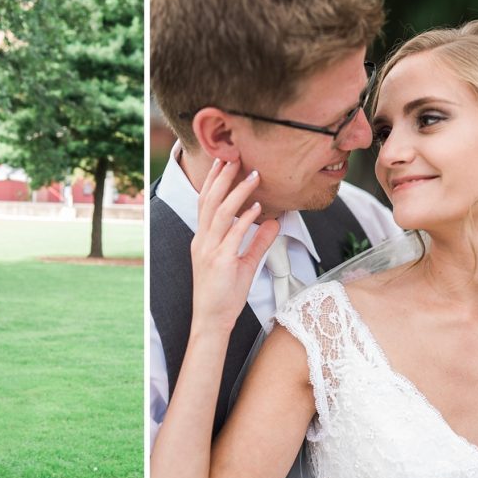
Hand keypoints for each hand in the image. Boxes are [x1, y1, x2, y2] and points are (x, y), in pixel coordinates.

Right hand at [189, 158, 278, 333]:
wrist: (212, 320)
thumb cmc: (224, 295)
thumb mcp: (244, 264)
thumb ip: (258, 242)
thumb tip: (274, 223)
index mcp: (203, 239)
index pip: (205, 202)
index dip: (214, 180)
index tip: (224, 161)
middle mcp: (202, 241)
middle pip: (209, 200)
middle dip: (222, 177)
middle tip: (236, 157)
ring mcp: (209, 250)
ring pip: (220, 212)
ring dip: (237, 192)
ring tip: (253, 176)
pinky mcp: (220, 261)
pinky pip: (233, 234)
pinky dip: (245, 218)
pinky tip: (257, 207)